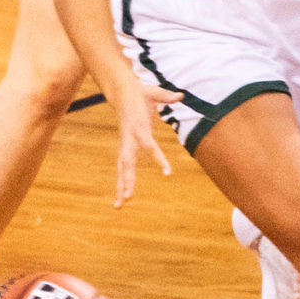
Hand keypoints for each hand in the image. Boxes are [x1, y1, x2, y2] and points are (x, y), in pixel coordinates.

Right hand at [110, 80, 177, 207]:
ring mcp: (124, 146)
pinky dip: (121, 183)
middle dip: (128, 180)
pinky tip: (120, 198)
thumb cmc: (142, 94)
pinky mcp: (124, 149)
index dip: (159, 159)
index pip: (150, 147)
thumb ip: (167, 96)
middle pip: (128, 164)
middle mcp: (129, 140)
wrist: (123, 94)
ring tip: (119, 206)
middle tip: (129, 197)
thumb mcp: (155, 92)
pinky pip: (122, 169)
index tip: (168, 173)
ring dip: (121, 188)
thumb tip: (180, 95)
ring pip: (122, 170)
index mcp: (139, 129)